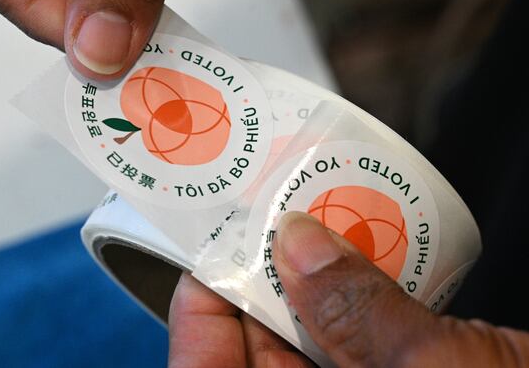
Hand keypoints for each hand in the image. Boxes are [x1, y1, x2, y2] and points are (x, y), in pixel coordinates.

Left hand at [169, 212, 528, 366]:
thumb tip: (298, 246)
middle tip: (259, 218)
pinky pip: (349, 338)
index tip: (213, 252)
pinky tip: (351, 253)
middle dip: (257, 281)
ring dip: (305, 281)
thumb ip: (360, 317)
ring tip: (301, 221)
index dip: (203, 311)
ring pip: (304, 337)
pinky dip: (348, 296)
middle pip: (257, 345)